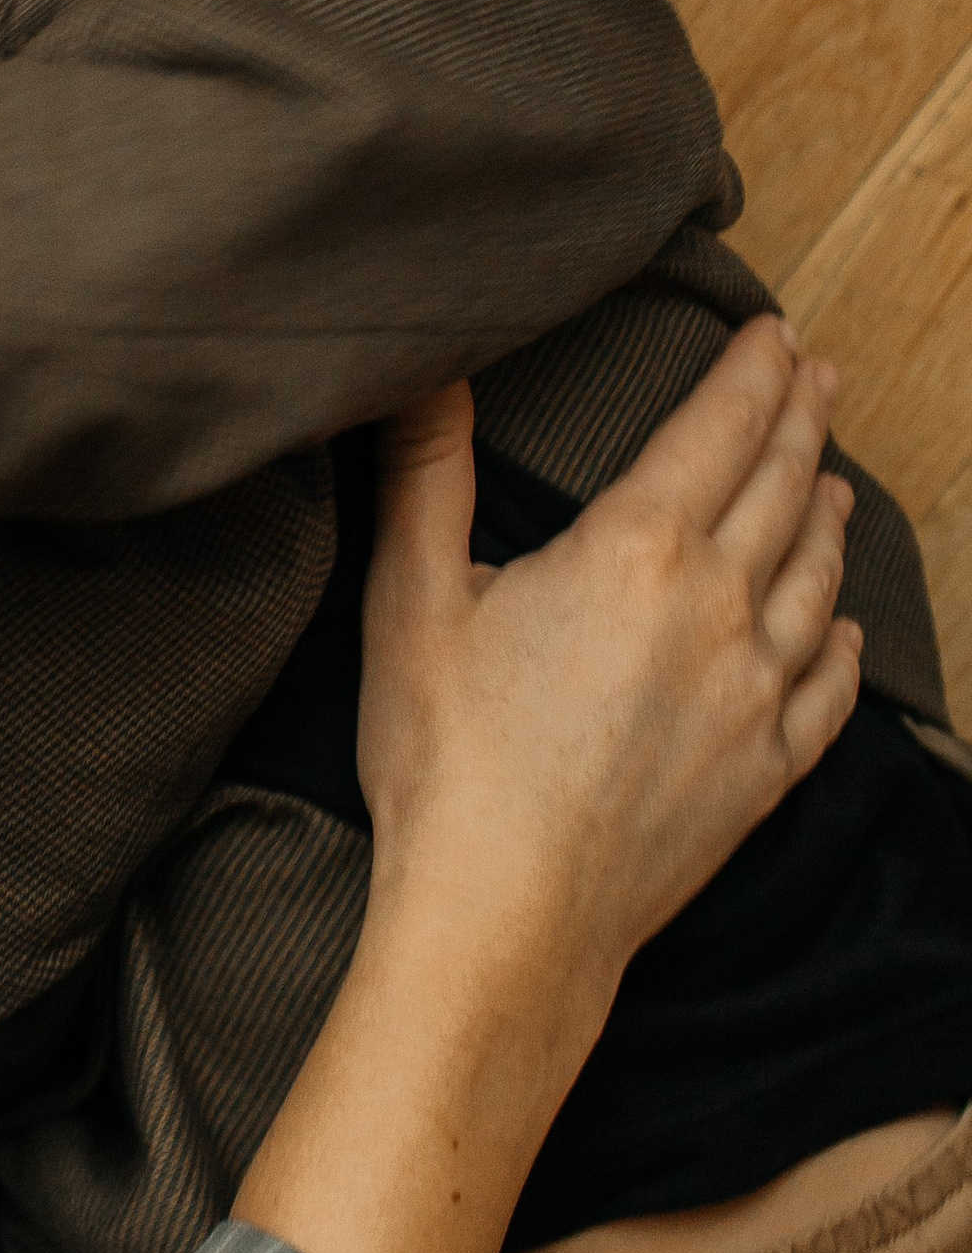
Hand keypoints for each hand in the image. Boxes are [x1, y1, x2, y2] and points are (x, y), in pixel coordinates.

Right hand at [236, 324, 859, 1252]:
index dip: (753, 371)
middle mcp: (718, 608)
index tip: (775, 334)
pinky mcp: (765, 769)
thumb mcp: (411, 602)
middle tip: (814, 377)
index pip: (719, 428)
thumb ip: (427, 475)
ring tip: (829, 479)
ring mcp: (753, 693)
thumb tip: (425, 372)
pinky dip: (840, 639)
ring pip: (815, 576)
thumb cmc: (446, 763)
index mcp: (636, 551)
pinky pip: (828, 685)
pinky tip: (837, 623)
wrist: (507, 918)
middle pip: (782, 487)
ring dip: (826, 513)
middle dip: (801, 420)